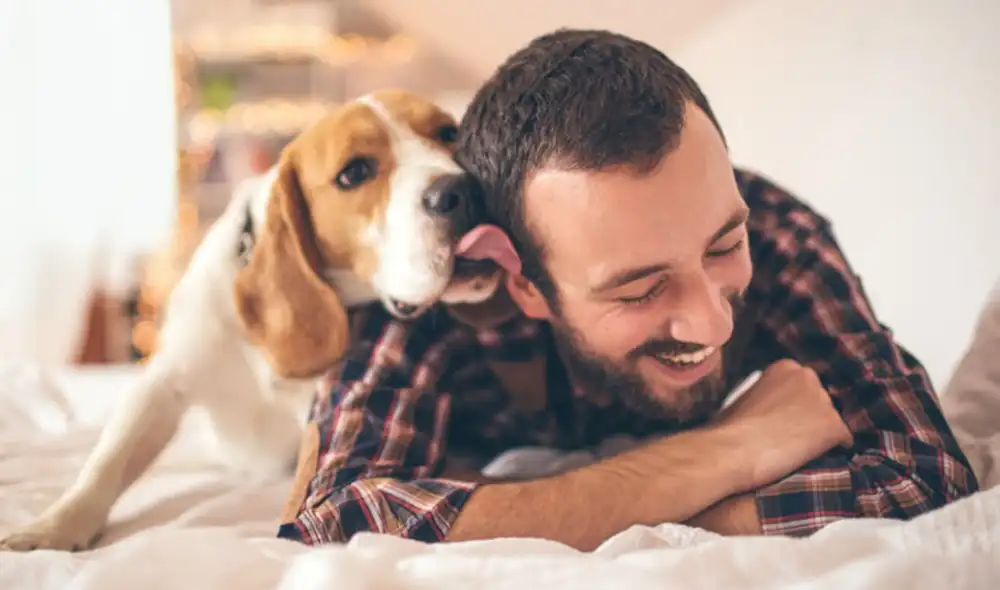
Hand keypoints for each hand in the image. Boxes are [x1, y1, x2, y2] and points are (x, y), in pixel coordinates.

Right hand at [715, 359, 852, 490]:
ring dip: (821, 432)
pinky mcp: (833, 426)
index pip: (804, 385)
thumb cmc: (729, 426)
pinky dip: (834, 449)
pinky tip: (817, 458)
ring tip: (802, 450)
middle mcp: (808, 377)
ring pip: (832, 419)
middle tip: (794, 434)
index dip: (796, 404)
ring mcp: (823, 401)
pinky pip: (843, 439)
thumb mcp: (747, 396)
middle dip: (811, 415)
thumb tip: (775, 408)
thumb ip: (768, 394)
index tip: (786, 418)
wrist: (733, 449)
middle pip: (821, 399)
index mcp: (785, 366)